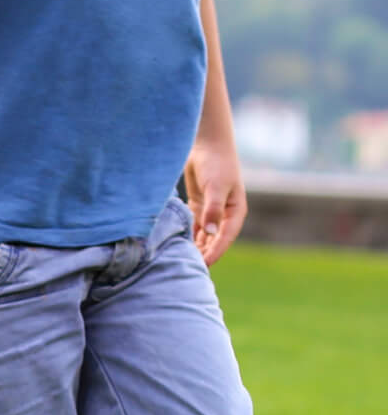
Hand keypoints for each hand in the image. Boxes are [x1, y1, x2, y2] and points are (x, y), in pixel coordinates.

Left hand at [184, 138, 246, 264]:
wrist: (207, 145)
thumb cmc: (216, 164)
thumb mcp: (216, 186)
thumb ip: (213, 209)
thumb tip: (211, 232)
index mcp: (235, 212)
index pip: (225, 238)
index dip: (215, 252)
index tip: (204, 266)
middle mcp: (225, 215)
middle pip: (214, 240)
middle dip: (204, 254)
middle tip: (189, 269)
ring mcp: (211, 211)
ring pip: (203, 236)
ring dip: (195, 247)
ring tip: (182, 261)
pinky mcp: (199, 207)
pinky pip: (194, 227)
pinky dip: (188, 236)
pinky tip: (178, 246)